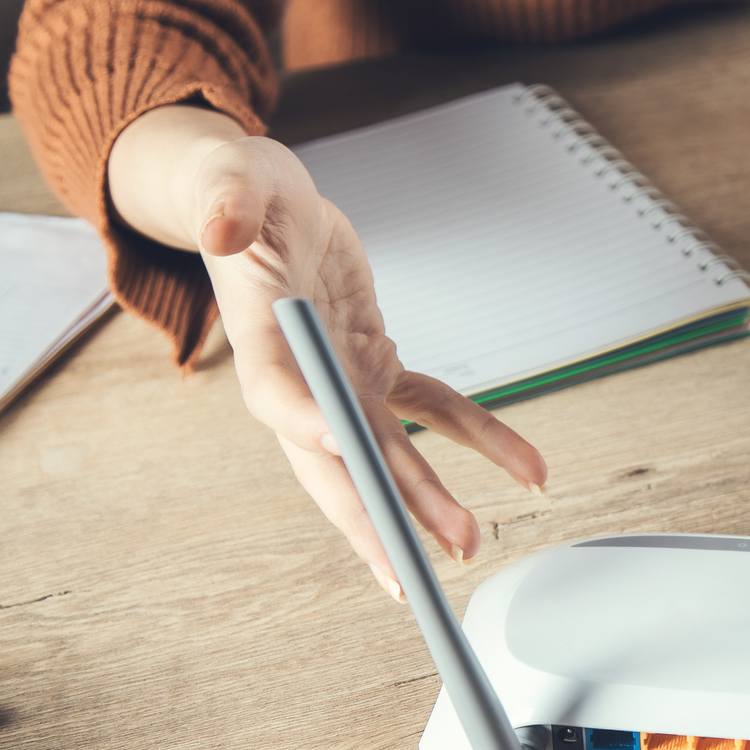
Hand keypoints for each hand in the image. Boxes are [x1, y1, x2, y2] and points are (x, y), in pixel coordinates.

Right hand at [108, 105, 547, 598]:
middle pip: (336, 460)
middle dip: (372, 515)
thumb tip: (221, 223)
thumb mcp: (231, 180)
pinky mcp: (376, 367)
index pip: (280, 395)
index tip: (339, 444)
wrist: (262, 204)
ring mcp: (342, 382)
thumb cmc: (240, 195)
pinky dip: (483, 437)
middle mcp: (301, 381)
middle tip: (407, 569)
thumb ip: (227, 201)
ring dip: (427, 499)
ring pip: (390, 452)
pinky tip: (528, 468)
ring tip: (468, 543)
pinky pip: (435, 410)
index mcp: (260, 343)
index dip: (308, 423)